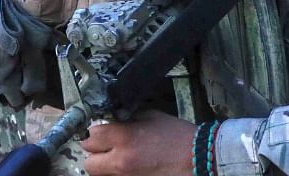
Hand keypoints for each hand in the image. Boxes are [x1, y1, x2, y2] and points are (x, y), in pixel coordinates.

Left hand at [83, 111, 197, 175]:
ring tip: (118, 159)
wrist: (198, 158)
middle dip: (95, 154)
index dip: (96, 133)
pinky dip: (118, 175)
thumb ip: (127, 120)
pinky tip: (130, 167)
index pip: (91, 137)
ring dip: (105, 167)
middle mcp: (121, 161)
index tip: (101, 132)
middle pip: (90, 163)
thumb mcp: (150, 117)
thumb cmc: (178, 137)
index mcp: (124, 138)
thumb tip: (111, 122)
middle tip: (105, 148)